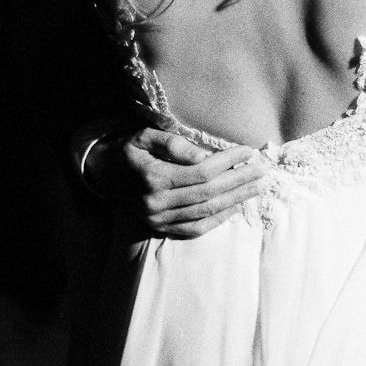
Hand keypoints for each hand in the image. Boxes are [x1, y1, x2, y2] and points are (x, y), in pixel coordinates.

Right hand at [86, 127, 266, 238]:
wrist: (103, 174)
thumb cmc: (129, 149)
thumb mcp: (145, 136)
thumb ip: (173, 144)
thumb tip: (204, 156)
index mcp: (153, 178)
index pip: (202, 171)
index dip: (228, 162)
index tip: (248, 150)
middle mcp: (156, 203)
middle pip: (209, 193)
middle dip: (240, 181)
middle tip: (263, 170)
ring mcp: (158, 220)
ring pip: (206, 212)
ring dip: (236, 200)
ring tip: (257, 186)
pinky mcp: (160, 229)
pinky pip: (195, 229)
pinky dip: (218, 219)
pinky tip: (236, 207)